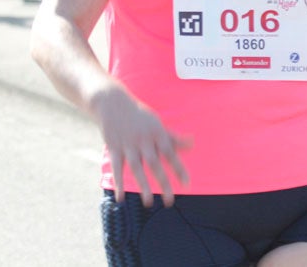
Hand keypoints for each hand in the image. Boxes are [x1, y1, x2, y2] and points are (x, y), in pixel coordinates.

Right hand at [92, 86, 191, 206]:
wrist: (113, 103)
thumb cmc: (140, 116)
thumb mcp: (158, 124)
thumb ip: (173, 137)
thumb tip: (192, 144)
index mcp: (157, 133)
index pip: (171, 154)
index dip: (179, 169)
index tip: (187, 184)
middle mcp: (144, 140)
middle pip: (155, 164)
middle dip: (163, 182)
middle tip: (170, 201)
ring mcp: (128, 145)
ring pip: (136, 168)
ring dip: (143, 185)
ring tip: (148, 202)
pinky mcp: (114, 148)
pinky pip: (117, 168)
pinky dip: (119, 183)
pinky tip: (121, 198)